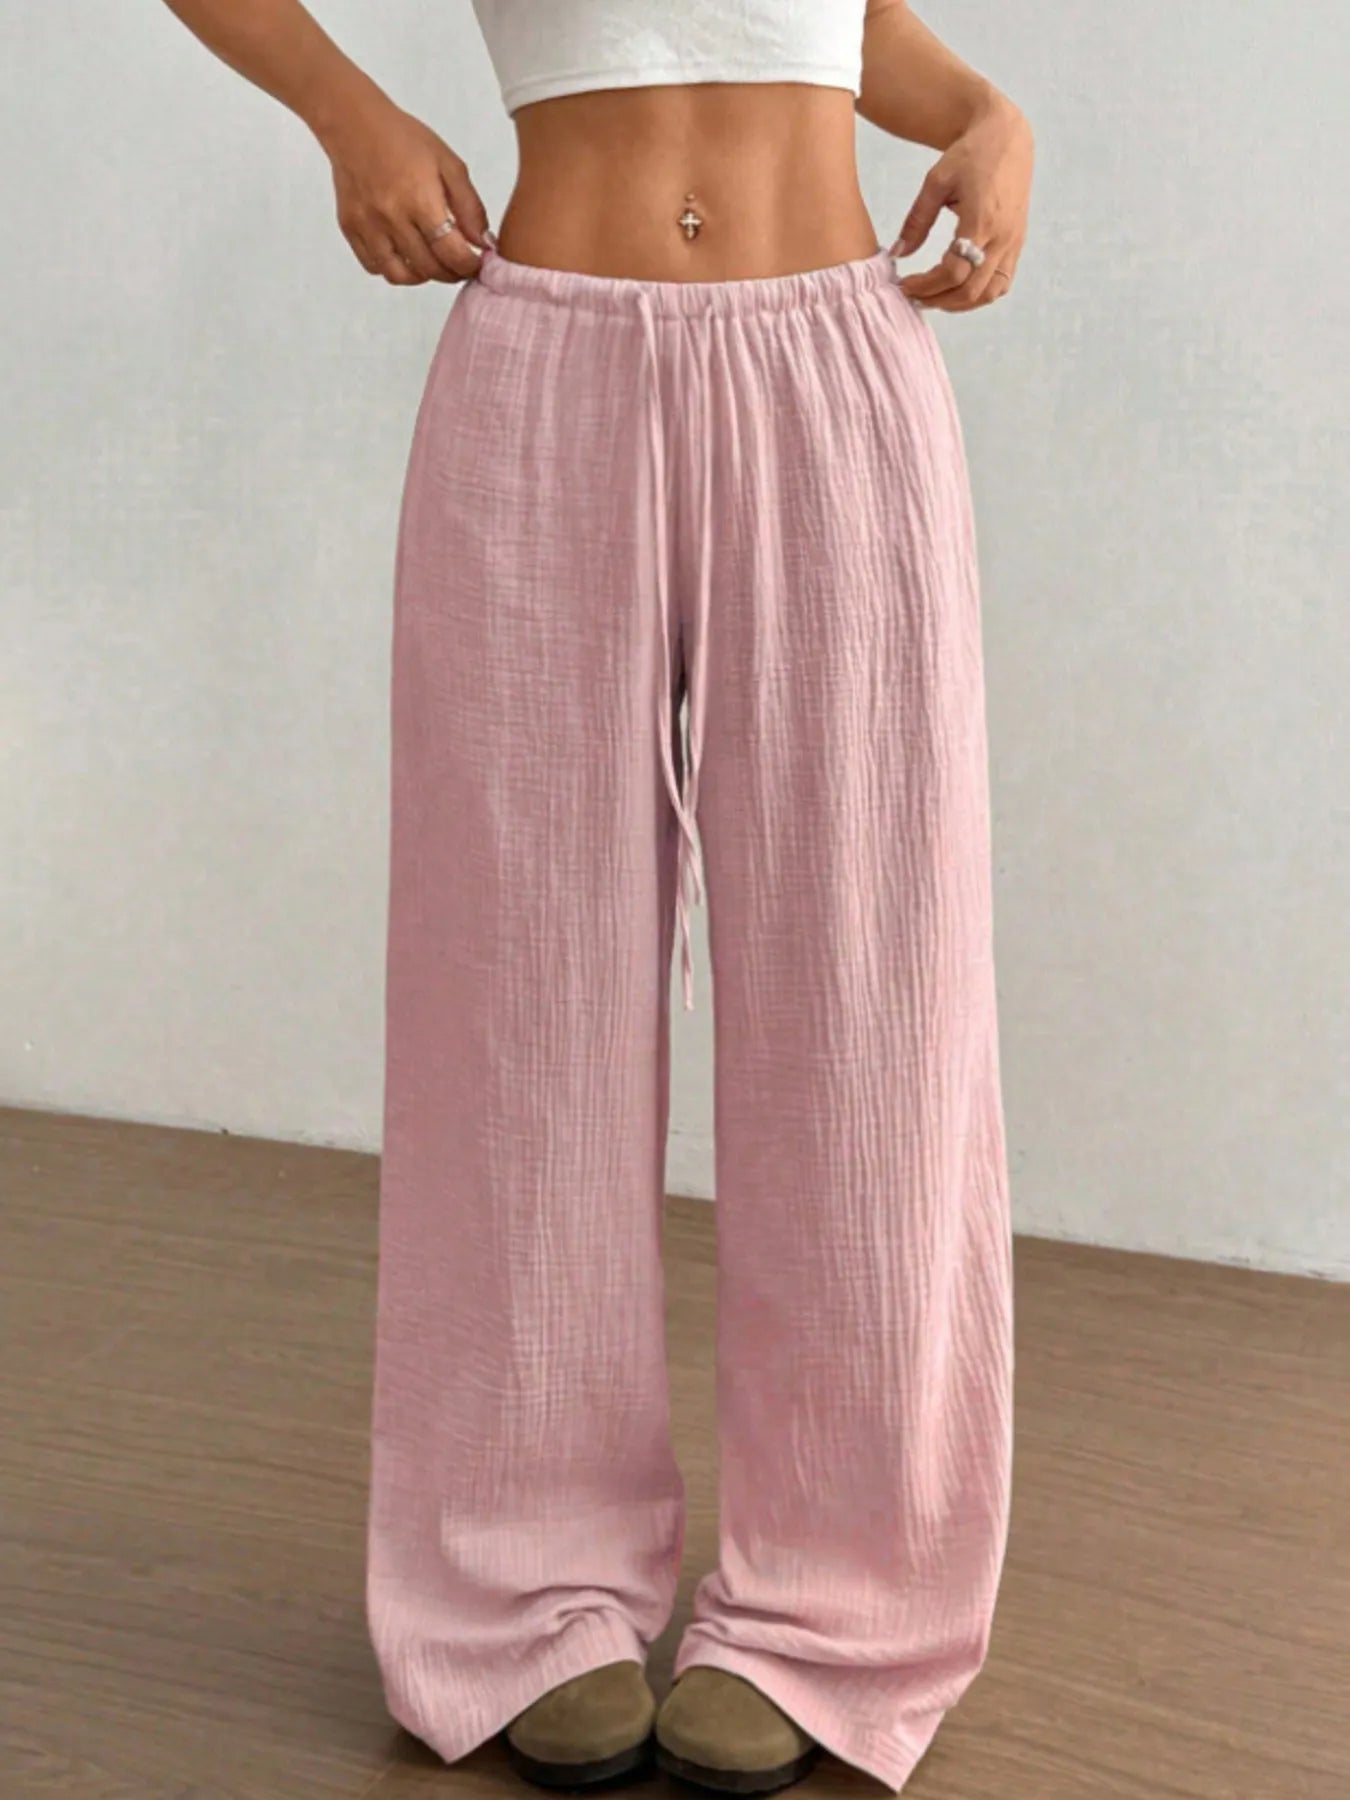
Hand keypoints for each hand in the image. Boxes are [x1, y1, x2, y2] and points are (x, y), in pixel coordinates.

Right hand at [317, 91, 490, 285]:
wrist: (354, 124)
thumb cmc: (404, 139)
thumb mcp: (448, 164)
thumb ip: (470, 206)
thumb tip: (484, 242)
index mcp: (420, 199)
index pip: (451, 253)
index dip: (469, 266)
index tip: (477, 264)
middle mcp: (392, 217)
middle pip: (429, 268)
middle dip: (451, 273)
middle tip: (460, 266)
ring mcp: (369, 226)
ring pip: (400, 276)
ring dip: (423, 276)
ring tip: (434, 263)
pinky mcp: (350, 228)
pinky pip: (375, 267)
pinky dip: (394, 270)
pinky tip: (406, 255)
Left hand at [892, 92, 1032, 311]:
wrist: (1006, 136)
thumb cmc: (969, 155)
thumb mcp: (935, 182)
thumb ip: (916, 221)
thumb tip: (897, 254)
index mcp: (981, 220)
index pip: (952, 273)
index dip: (925, 286)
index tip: (904, 285)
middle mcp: (1002, 236)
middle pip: (970, 290)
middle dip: (938, 300)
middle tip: (913, 298)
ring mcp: (1013, 241)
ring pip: (989, 293)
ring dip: (960, 304)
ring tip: (934, 298)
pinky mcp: (1018, 242)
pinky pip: (1002, 282)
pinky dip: (980, 294)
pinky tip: (958, 290)